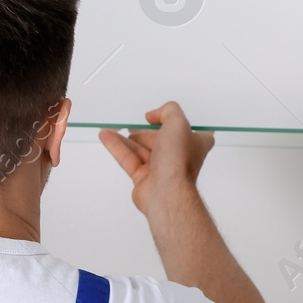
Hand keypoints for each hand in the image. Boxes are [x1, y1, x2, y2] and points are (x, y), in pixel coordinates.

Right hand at [98, 101, 214, 216]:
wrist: (166, 192)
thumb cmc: (178, 161)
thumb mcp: (178, 123)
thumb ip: (168, 111)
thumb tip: (154, 115)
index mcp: (195, 145)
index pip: (189, 131)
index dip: (176, 123)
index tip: (163, 116)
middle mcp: (179, 157)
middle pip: (160, 139)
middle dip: (146, 131)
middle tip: (134, 124)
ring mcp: (161, 168)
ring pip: (141, 149)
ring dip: (126, 138)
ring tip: (113, 127)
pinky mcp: (144, 178)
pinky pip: (128, 159)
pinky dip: (117, 147)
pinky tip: (107, 136)